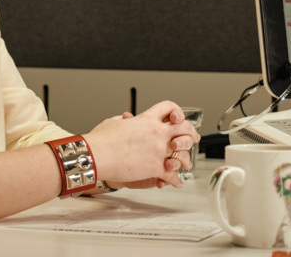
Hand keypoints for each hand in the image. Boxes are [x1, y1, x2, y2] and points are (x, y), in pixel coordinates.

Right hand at [84, 101, 199, 189]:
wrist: (97, 155)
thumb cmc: (100, 140)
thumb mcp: (112, 122)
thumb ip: (122, 120)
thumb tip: (123, 119)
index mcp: (146, 119)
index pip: (168, 107)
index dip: (176, 111)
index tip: (177, 118)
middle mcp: (156, 132)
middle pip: (183, 128)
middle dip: (190, 133)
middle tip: (193, 138)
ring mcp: (158, 150)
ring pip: (183, 152)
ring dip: (186, 159)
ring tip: (186, 165)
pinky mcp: (155, 167)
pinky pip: (172, 174)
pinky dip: (176, 180)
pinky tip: (177, 183)